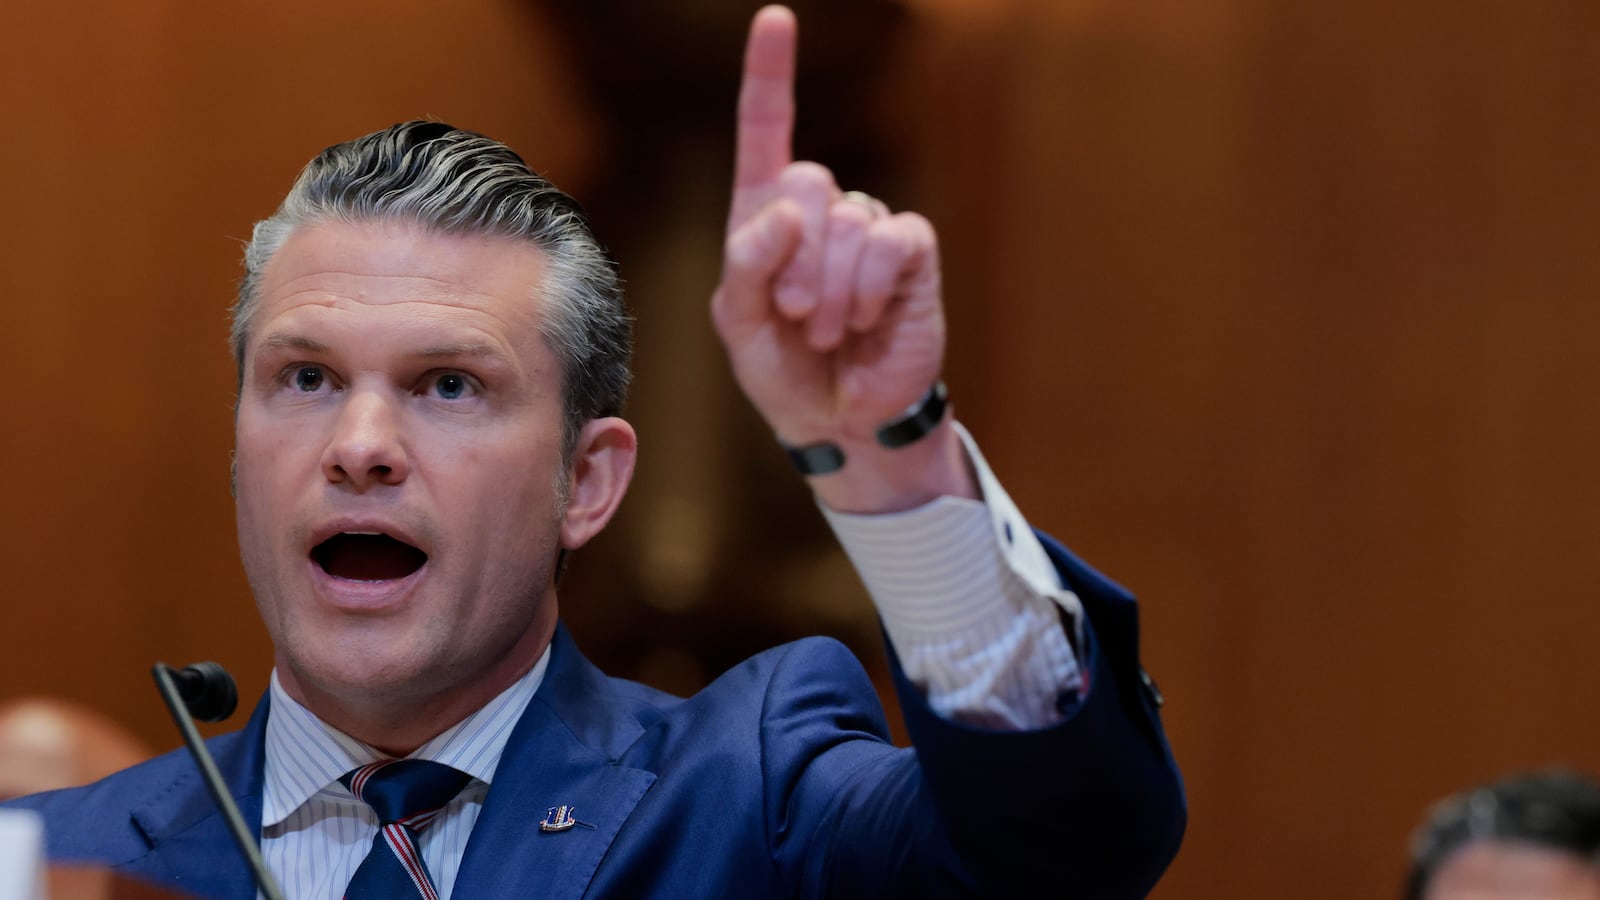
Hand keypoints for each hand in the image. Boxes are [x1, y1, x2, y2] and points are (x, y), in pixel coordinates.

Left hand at [711, 6, 972, 511]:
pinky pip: (892, 240)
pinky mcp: (911, 256)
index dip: (772, 74)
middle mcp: (821, 213)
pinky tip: (866, 320)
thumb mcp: (737, 325)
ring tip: (829, 331)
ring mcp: (869, 231)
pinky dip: (871, 285)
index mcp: (767, 218)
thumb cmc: (783, 373)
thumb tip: (789, 215)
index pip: (768, 131)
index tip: (777, 18)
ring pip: (847, 220)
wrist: (840, 423)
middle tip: (797, 317)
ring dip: (832, 289)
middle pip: (806, 180)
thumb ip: (746, 264)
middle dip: (794, 260)